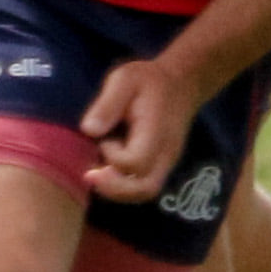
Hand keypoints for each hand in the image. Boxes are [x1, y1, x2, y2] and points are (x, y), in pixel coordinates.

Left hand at [80, 57, 196, 203]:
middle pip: (146, 188)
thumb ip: (107, 104)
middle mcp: (166, 152)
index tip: (103, 139)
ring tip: (97, 175)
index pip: (137, 161)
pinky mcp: (162, 165)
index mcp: (156, 131)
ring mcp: (167, 162)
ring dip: (118, 191)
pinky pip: (145, 187)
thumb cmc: (148, 80)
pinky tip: (108, 173)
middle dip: (114, 188)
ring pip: (146, 192)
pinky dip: (124, 188)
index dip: (114, 157)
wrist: (180, 84)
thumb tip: (89, 130)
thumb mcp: (124, 79)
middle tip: (91, 174)